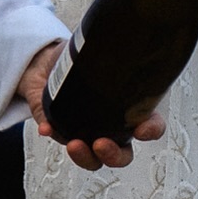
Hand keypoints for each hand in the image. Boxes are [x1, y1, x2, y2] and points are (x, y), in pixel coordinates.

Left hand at [16, 41, 164, 170]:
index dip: (151, 130)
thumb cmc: (78, 58)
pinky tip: (47, 127)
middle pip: (122, 154)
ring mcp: (86, 132)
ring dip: (85, 157)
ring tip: (74, 144)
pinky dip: (54, 133)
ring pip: (93, 159)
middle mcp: (110, 126)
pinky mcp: (62, 131)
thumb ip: (104, 49)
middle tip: (102, 144)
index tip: (143, 129)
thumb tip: (114, 39)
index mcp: (128, 107)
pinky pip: (59, 137)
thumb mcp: (95, 50)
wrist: (46, 61)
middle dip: (115, 156)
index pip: (150, 124)